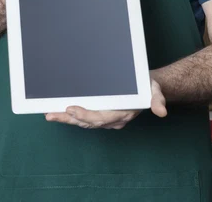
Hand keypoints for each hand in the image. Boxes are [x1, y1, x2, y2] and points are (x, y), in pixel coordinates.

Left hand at [45, 78, 166, 129]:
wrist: (149, 88)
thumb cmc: (149, 88)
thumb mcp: (156, 92)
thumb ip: (157, 100)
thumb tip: (161, 111)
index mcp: (123, 114)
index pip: (101, 118)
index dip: (86, 115)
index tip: (71, 109)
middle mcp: (113, 119)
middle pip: (88, 122)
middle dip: (69, 119)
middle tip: (52, 114)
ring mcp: (108, 118)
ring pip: (84, 122)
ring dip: (67, 119)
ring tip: (50, 115)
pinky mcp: (103, 113)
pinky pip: (86, 118)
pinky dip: (72, 116)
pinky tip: (60, 112)